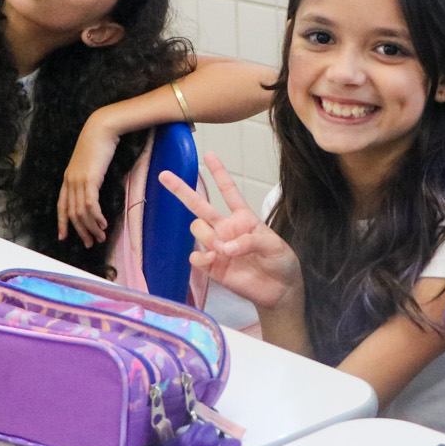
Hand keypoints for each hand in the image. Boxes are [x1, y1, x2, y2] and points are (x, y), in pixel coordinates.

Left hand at [56, 115, 120, 245]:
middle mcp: (70, 182)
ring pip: (81, 212)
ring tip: (100, 237)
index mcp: (67, 178)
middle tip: (89, 243)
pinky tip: (103, 224)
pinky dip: (96, 217)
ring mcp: (78, 181)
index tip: (63, 237)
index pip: (61, 206)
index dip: (62, 223)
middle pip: (71, 213)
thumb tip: (92, 189)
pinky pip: (91, 204)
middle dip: (80, 231)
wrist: (100, 130)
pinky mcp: (90, 180)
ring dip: (90, 227)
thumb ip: (87, 176)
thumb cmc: (97, 144)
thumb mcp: (88, 163)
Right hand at [158, 153, 301, 311]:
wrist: (280, 290)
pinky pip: (195, 256)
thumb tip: (224, 248)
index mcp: (243, 218)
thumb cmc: (281, 262)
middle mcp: (226, 228)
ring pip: (197, 229)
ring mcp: (217, 247)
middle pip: (199, 206)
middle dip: (182, 190)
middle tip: (164, 175)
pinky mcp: (212, 267)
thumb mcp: (274, 245)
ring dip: (208, 236)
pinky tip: (213, 259)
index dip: (219, 173)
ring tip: (225, 250)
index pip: (228, 192)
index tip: (208, 155)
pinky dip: (201, 256)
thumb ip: (250, 241)